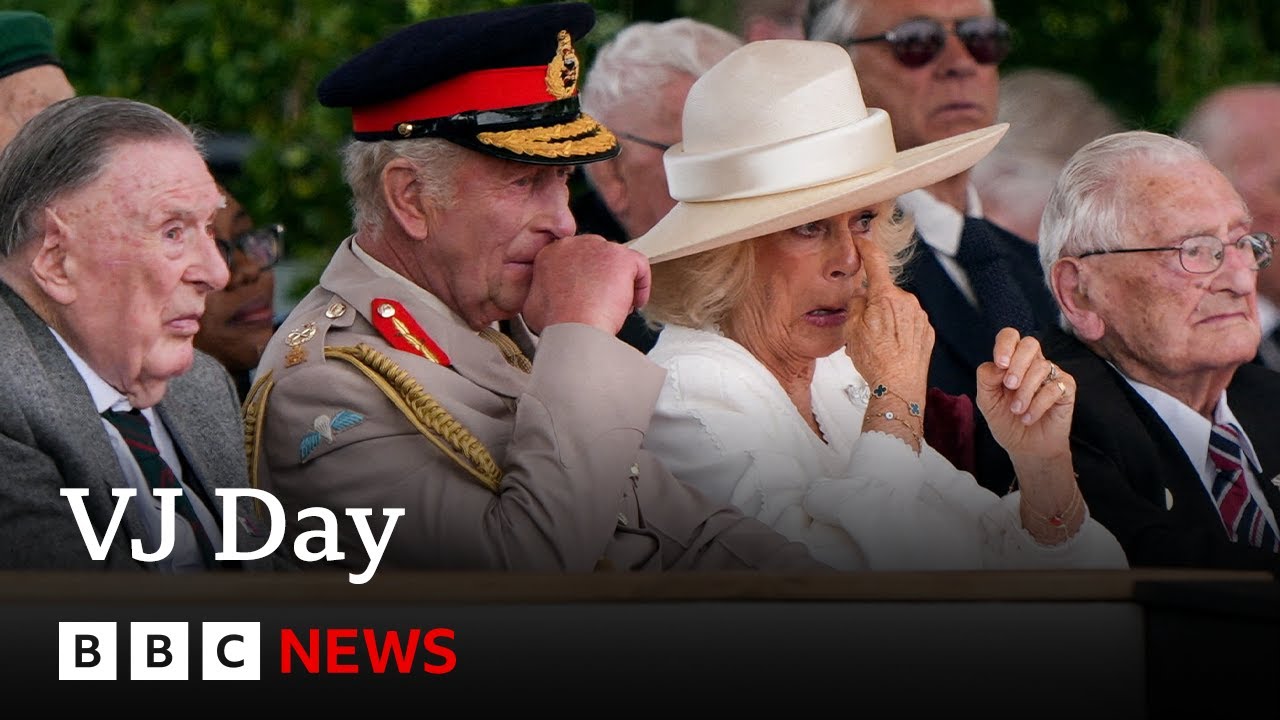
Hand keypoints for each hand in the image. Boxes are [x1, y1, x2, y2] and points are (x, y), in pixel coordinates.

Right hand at [522, 234, 650, 334]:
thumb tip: (550, 297)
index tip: (589, 294)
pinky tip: (634, 304)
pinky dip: (641, 285)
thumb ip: (544, 292)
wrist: (573, 328)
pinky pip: (639, 266)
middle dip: (603, 278)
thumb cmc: (556, 322)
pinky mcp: (621, 257)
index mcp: (551, 253)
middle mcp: (574, 244)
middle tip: (605, 300)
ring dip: (620, 283)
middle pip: (597, 256)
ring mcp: (599, 248)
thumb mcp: (535, 304)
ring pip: (618, 261)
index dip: (585, 278)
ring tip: (618, 306)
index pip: (575, 258)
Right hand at [845, 233, 932, 401]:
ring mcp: (920, 316)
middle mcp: (907, 301)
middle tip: (863, 327)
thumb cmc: (876, 361)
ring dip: (887, 319)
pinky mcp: (927, 331)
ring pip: (897, 308)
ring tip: (878, 344)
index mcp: (885, 296)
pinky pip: (909, 322)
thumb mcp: (852, 330)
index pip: (875, 260)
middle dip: (874, 303)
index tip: (861, 240)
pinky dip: (899, 330)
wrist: (900, 386)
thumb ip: (855, 305)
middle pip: (885, 292)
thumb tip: (861, 297)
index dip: (866, 247)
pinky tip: (891, 348)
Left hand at [975, 328, 1074, 461]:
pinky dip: (1039, 404)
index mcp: (1011, 361)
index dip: (1005, 345)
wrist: (1026, 447)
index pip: (1010, 337)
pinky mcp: (1066, 388)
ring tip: (1017, 411)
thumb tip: (997, 365)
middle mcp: (1032, 363)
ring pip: (1041, 367)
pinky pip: (1055, 386)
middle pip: (1030, 343)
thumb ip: (986, 380)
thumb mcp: (987, 401)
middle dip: (1018, 364)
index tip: (1000, 364)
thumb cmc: (1006, 421)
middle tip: (1009, 386)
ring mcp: (1051, 374)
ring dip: (1026, 392)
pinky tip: (1029, 417)